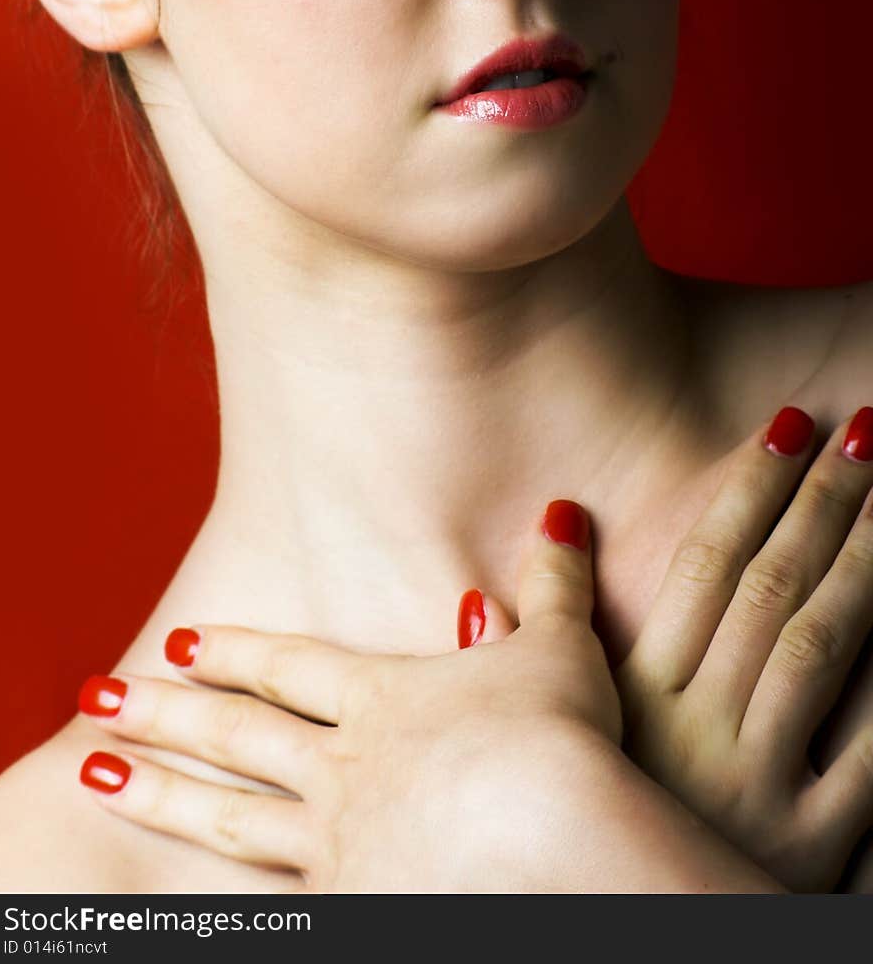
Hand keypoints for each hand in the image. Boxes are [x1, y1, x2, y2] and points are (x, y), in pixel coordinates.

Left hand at [77, 500, 625, 893]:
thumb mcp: (559, 647)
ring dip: (158, 792)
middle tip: (96, 696)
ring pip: (228, 818)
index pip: (292, 669)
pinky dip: (216, 903)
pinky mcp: (351, 910)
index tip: (180, 642)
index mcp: (385, 704)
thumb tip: (561, 509)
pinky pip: (269, 906)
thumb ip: (553, 581)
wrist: (557, 840)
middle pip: (236, 734)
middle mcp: (344, 770)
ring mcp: (337, 846)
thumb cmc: (561, 739)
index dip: (236, 652)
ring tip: (92, 777)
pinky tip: (170, 905)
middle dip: (162, 712)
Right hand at [468, 406, 872, 892]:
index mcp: (635, 699)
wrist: (633, 934)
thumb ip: (535, 650)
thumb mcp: (552, 744)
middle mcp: (694, 733)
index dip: (749, 489)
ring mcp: (755, 792)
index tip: (790, 427)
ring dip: (863, 562)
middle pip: (768, 589)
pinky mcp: (810, 852)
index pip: (706, 565)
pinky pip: (870, 758)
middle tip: (862, 430)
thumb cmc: (583, 836)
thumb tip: (505, 570)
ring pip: (819, 648)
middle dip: (820, 502)